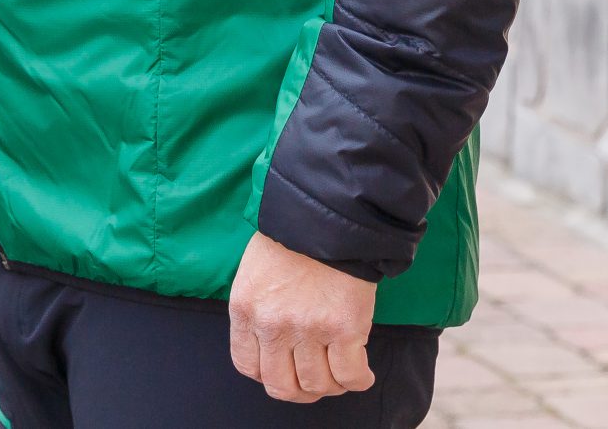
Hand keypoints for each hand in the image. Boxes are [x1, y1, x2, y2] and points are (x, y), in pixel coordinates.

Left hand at [228, 232, 377, 402]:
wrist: (325, 217)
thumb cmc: (289, 240)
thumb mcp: (254, 274)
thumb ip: (258, 311)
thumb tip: (269, 345)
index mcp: (245, 310)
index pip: (248, 366)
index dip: (269, 375)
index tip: (284, 369)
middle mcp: (272, 325)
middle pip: (281, 385)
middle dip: (299, 390)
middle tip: (314, 380)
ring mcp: (308, 329)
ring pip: (317, 385)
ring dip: (330, 385)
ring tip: (339, 371)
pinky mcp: (344, 329)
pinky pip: (350, 376)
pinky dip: (358, 380)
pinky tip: (362, 371)